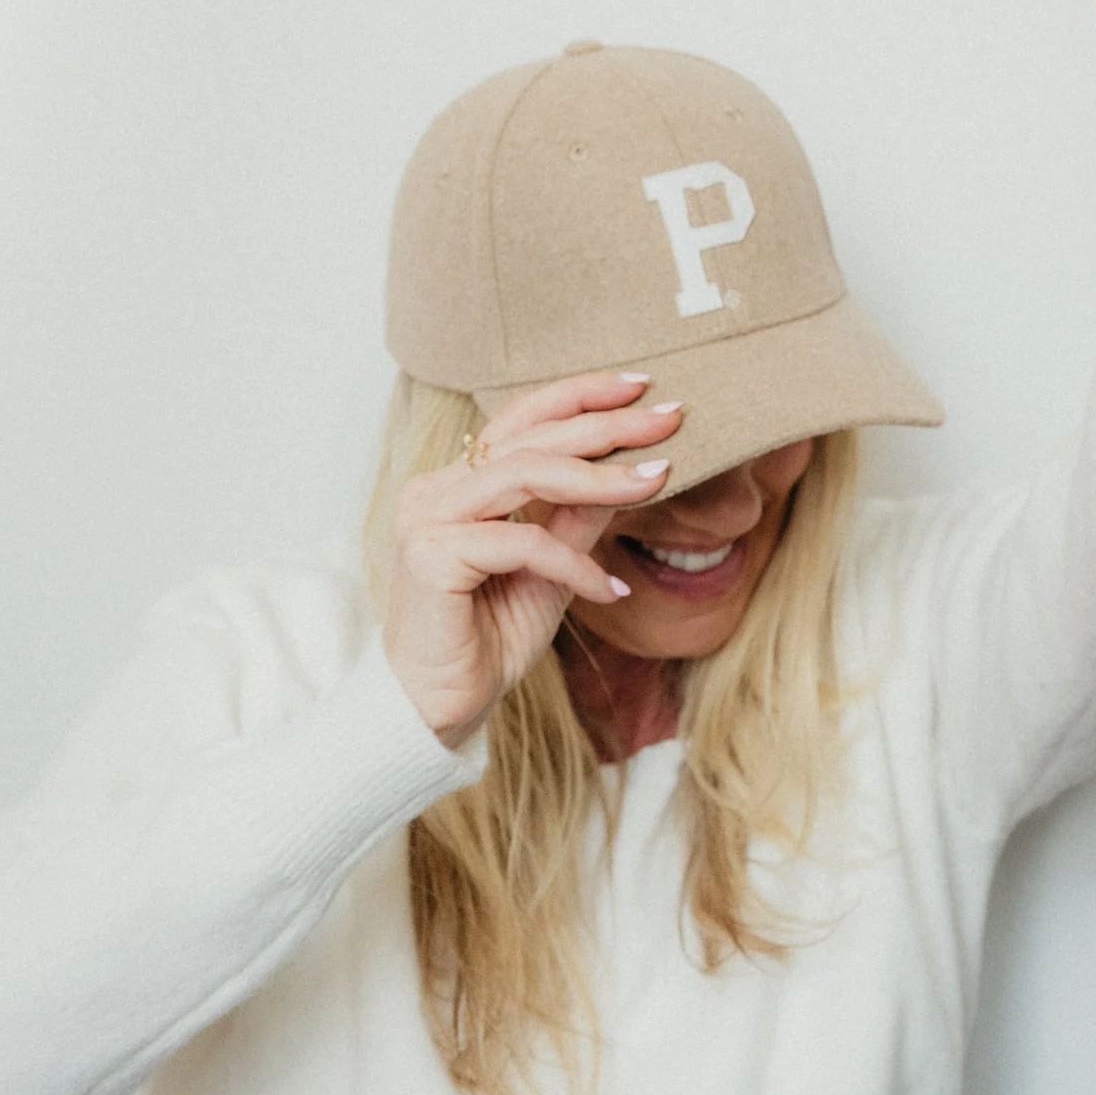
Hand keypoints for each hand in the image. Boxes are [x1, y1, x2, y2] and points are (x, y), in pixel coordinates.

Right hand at [382, 375, 685, 745]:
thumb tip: (634, 469)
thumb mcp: (552, 568)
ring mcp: (427, 518)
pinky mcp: (431, 555)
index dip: (580, 396)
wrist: (439, 708)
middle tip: (668, 419)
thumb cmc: (488, 639)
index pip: (522, 420)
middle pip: (530, 437)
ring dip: (599, 477)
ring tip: (655, 480)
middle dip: (606, 425)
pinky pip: (522, 543)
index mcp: (458, 483)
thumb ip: (579, 517)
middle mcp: (436, 490)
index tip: (642, 385)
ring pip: (524, 474)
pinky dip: (574, 565)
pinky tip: (611, 591)